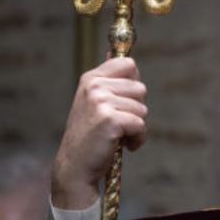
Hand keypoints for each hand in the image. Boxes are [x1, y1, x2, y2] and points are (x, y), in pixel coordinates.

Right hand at [52, 57, 147, 209]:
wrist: (76, 166)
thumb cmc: (90, 135)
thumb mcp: (95, 102)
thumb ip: (109, 80)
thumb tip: (120, 54)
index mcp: (91, 78)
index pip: (128, 64)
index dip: (133, 84)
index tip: (123, 101)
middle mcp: (94, 86)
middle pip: (140, 88)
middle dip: (136, 110)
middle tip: (117, 124)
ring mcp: (101, 102)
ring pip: (143, 108)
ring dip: (136, 127)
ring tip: (117, 136)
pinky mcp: (111, 119)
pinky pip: (141, 125)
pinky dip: (137, 139)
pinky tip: (123, 145)